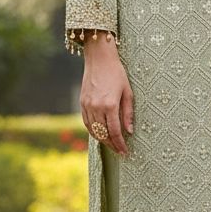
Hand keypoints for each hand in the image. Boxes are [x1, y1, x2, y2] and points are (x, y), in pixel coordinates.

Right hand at [80, 35, 133, 155]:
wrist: (99, 59)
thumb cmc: (117, 74)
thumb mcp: (127, 92)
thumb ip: (128, 113)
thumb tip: (129, 131)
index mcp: (110, 105)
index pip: (114, 131)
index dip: (120, 144)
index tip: (125, 151)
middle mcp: (96, 107)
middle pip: (103, 134)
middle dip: (111, 144)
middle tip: (119, 151)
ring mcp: (87, 105)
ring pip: (93, 130)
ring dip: (102, 139)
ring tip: (111, 144)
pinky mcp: (82, 102)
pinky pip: (86, 122)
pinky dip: (93, 130)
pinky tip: (100, 133)